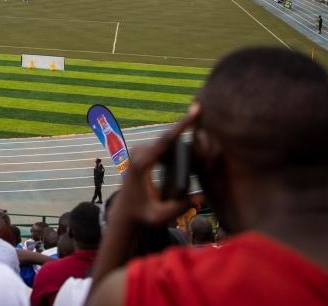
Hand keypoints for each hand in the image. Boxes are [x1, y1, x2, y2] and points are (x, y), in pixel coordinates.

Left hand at [111, 105, 199, 227]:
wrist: (125, 212)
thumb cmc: (142, 215)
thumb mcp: (160, 216)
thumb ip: (179, 207)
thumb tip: (201, 198)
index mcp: (142, 164)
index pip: (166, 141)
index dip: (182, 125)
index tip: (196, 110)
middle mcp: (138, 153)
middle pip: (169, 137)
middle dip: (188, 133)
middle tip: (202, 135)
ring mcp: (139, 150)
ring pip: (167, 141)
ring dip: (183, 144)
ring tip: (188, 159)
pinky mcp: (142, 151)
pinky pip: (163, 144)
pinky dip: (177, 147)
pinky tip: (189, 148)